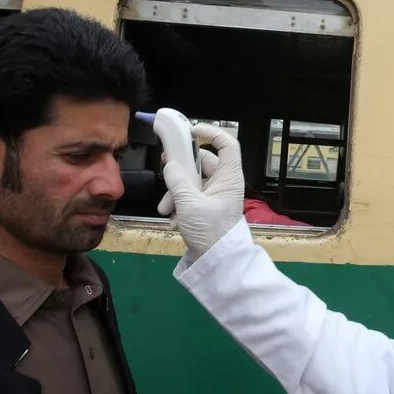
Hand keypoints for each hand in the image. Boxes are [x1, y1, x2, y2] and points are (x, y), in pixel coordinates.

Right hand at [157, 123, 244, 258]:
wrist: (216, 262)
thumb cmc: (211, 231)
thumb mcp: (190, 204)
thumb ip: (178, 181)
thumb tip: (170, 166)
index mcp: (229, 177)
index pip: (227, 143)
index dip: (211, 131)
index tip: (190, 130)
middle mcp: (223, 182)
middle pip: (201, 161)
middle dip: (180, 169)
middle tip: (164, 168)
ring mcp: (213, 194)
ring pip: (190, 180)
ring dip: (174, 191)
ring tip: (167, 208)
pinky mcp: (203, 207)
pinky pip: (188, 196)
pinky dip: (177, 203)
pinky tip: (172, 218)